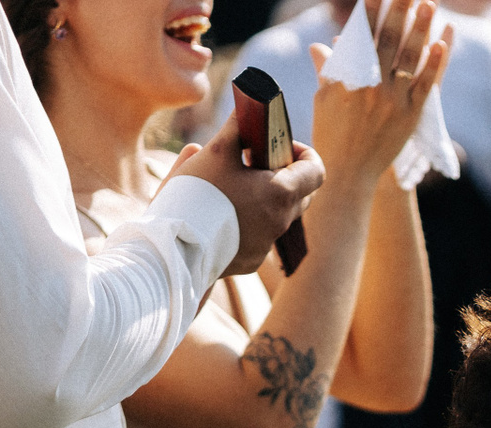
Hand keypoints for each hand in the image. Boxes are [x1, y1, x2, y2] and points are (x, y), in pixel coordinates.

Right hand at [170, 115, 324, 276]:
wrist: (174, 245)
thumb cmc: (196, 193)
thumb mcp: (216, 151)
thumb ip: (238, 126)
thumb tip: (250, 105)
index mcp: (281, 193)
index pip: (316, 171)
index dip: (304, 154)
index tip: (282, 145)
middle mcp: (281, 222)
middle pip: (300, 194)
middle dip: (284, 175)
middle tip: (255, 163)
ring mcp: (267, 244)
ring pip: (278, 216)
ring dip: (264, 198)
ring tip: (233, 185)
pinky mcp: (250, 259)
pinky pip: (258, 236)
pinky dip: (248, 221)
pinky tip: (219, 214)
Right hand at [307, 0, 453, 190]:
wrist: (348, 172)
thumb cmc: (332, 134)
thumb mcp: (325, 99)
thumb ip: (327, 70)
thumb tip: (320, 45)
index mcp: (347, 74)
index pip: (361, 34)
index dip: (371, 10)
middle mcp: (369, 83)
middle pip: (388, 38)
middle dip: (399, 9)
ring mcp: (392, 99)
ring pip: (409, 57)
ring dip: (420, 28)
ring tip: (429, 4)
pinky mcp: (410, 116)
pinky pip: (424, 86)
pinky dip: (433, 64)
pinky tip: (440, 44)